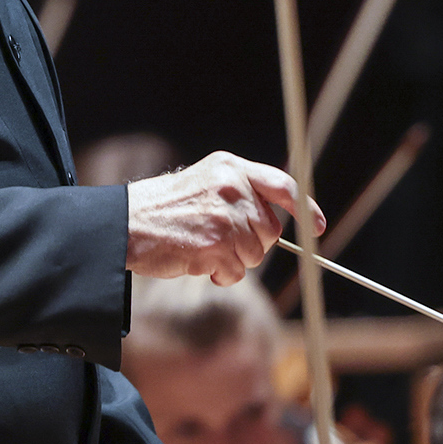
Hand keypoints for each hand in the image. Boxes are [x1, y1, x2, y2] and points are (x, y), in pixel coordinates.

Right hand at [126, 152, 323, 283]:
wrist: (125, 224)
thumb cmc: (162, 209)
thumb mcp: (203, 183)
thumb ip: (238, 193)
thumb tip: (274, 222)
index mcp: (230, 167)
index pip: (282, 184)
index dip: (305, 208)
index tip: (317, 226)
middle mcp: (232, 187)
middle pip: (270, 230)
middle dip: (252, 244)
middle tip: (220, 243)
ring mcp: (225, 216)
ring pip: (254, 254)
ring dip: (232, 262)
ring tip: (202, 251)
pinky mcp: (216, 244)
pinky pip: (235, 272)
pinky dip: (219, 275)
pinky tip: (196, 262)